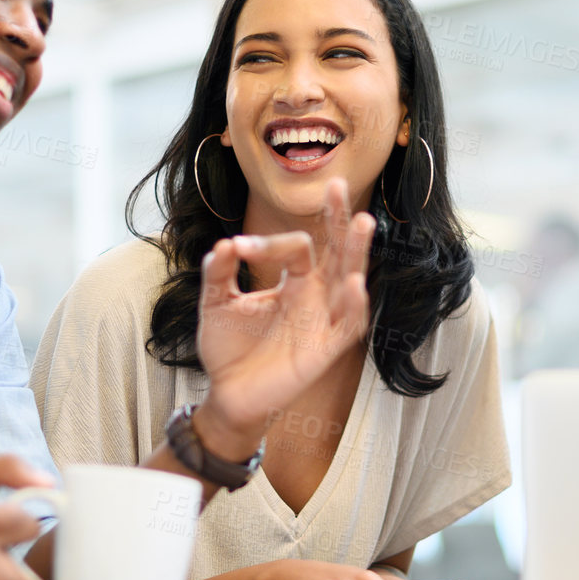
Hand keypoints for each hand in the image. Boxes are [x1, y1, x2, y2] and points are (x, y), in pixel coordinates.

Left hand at [196, 179, 373, 449]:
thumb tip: (224, 243)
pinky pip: (348, 327)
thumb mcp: (216, 303)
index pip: (297, 248)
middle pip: (337, 252)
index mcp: (296, 281)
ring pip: (350, 281)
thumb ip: (219, 272)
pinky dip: (354, 306)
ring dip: (356, 253)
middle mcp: (316, 296)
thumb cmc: (229, 347)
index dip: (268, 243)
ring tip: (362, 223)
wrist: (228, 394)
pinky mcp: (325, 351)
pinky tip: (355, 284)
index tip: (236, 247)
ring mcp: (324, 322)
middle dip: (339, 220)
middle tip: (340, 185)